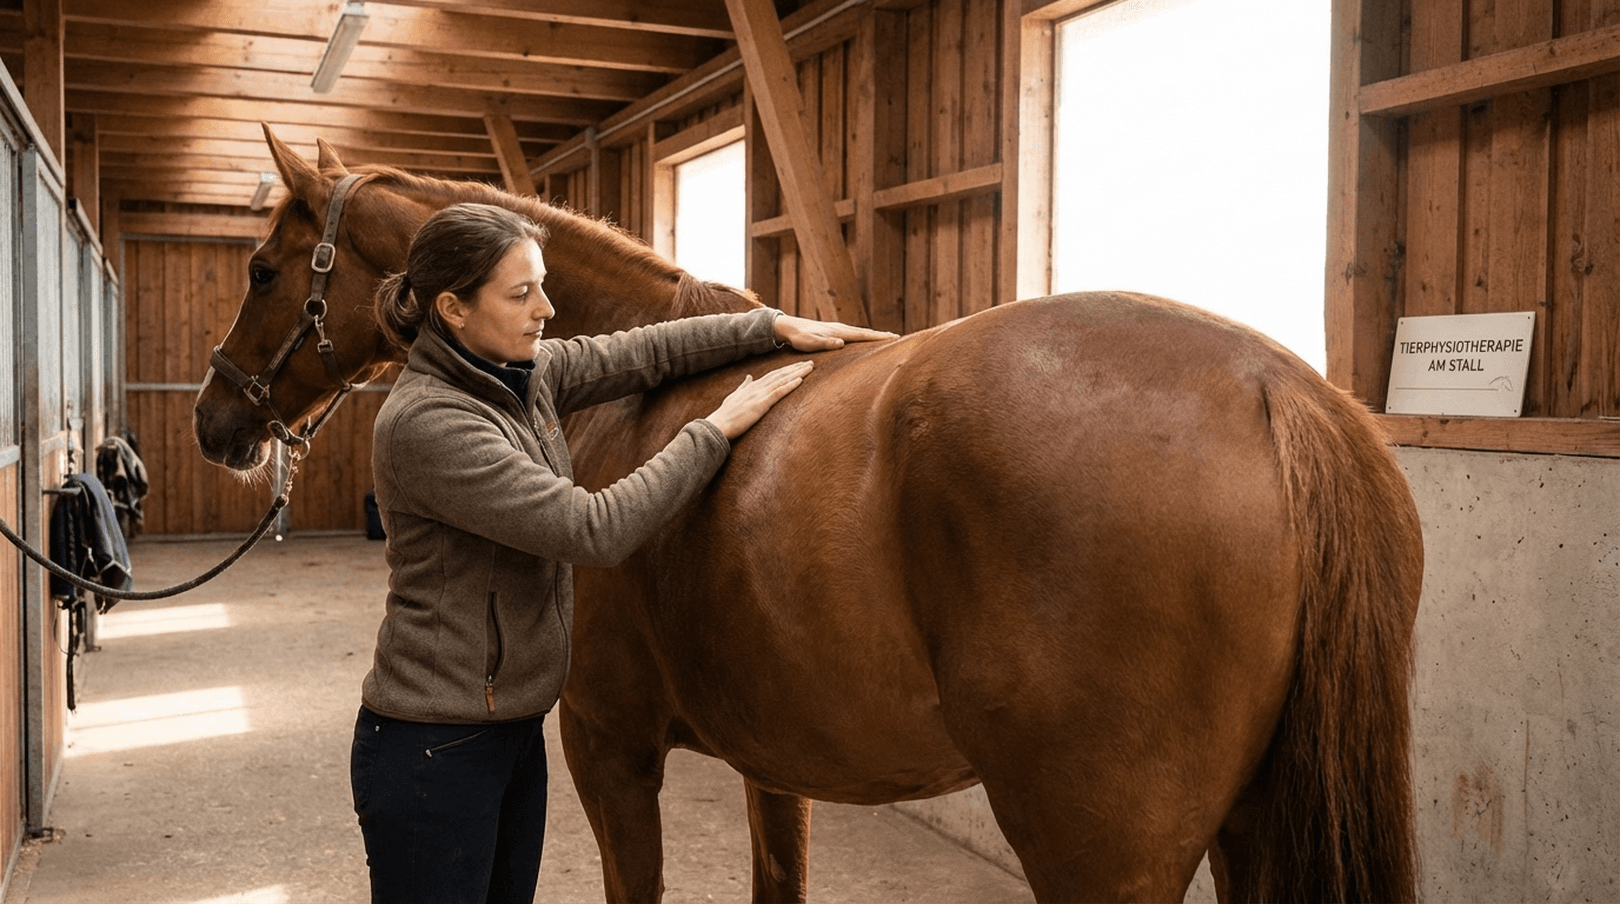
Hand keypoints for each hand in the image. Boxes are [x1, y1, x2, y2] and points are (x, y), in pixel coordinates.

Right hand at [706, 361, 813, 439]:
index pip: (773, 374)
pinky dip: (790, 385)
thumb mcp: (735, 396)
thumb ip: (743, 386)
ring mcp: (760, 394)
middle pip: (780, 374)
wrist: (719, 424)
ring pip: (782, 380)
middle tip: (811, 362)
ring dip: (797, 373)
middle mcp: (758, 387)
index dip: (787, 369)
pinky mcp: (761, 404)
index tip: (798, 365)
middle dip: (796, 367)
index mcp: (753, 386)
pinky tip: (800, 380)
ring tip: (810, 367)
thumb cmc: (726, 414)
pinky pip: (778, 392)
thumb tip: (748, 376)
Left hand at [773, 314, 896, 351]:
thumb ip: (825, 343)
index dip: (878, 337)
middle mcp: (840, 328)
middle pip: (865, 332)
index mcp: (838, 332)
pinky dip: (863, 336)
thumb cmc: (798, 337)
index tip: (893, 337)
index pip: (863, 335)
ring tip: (886, 338)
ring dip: (873, 335)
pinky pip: (853, 334)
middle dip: (881, 335)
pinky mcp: (833, 332)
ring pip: (860, 332)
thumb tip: (841, 343)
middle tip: (897, 337)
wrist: (788, 327)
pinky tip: (864, 339)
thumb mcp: (810, 343)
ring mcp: (837, 329)